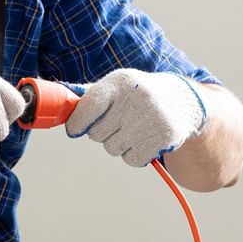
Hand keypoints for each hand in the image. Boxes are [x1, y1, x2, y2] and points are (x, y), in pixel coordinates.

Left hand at [64, 69, 208, 166]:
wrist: (184, 101)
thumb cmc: (140, 94)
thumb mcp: (118, 85)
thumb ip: (90, 96)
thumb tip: (58, 105)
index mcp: (120, 82)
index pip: (88, 107)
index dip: (77, 123)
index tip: (75, 130)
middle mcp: (136, 98)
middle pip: (97, 134)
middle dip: (102, 133)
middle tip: (117, 123)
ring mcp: (151, 119)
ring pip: (113, 149)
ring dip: (119, 144)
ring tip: (134, 128)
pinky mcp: (163, 138)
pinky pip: (131, 159)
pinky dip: (135, 155)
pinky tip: (145, 139)